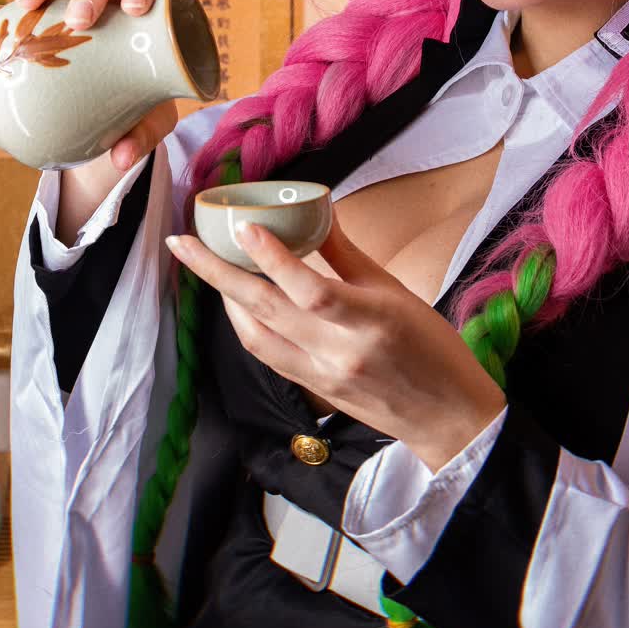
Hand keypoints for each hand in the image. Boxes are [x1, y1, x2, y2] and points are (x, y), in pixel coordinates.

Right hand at [0, 0, 177, 172]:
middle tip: (79, 19)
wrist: (109, 105)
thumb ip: (142, 136)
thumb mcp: (148, 122)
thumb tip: (120, 160)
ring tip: (24, 5)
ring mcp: (70, 1)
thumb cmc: (139, 103)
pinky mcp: (36, 17)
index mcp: (141, 16)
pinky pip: (12, 11)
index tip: (134, 10)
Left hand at [165, 215, 507, 473]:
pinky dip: (245, 325)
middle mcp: (338, 352)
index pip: (310, 289)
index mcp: (369, 321)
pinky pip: (266, 354)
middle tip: (182, 244)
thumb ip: (347, 254)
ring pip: (255, 336)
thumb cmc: (431, 348)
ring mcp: (321, 376)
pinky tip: (237, 302)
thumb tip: (316, 210)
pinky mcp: (313, 390)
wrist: (446, 417)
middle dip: (216, 274)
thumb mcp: (395, 290)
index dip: (271, 258)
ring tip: (205, 266)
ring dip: (224, 300)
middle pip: (264, 310)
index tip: (242, 227)